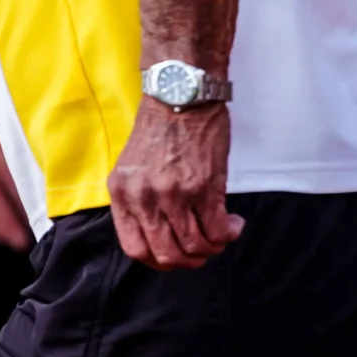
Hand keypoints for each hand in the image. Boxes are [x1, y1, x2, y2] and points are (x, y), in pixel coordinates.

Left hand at [107, 100, 242, 270]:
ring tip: (222, 234)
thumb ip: (143, 202)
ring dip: (212, 247)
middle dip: (188, 261)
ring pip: (193, 246)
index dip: (158, 261)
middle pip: (166, 255)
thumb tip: (164, 235)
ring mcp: (173, 194)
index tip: (174, 257)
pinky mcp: (203, 187)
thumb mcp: (135, 169)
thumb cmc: (161, 129)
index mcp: (123, 195)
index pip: (135, 249)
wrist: (181, 95)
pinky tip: (233, 224)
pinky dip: (228, 234)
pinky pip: (216, 229)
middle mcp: (144, 198)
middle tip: (202, 252)